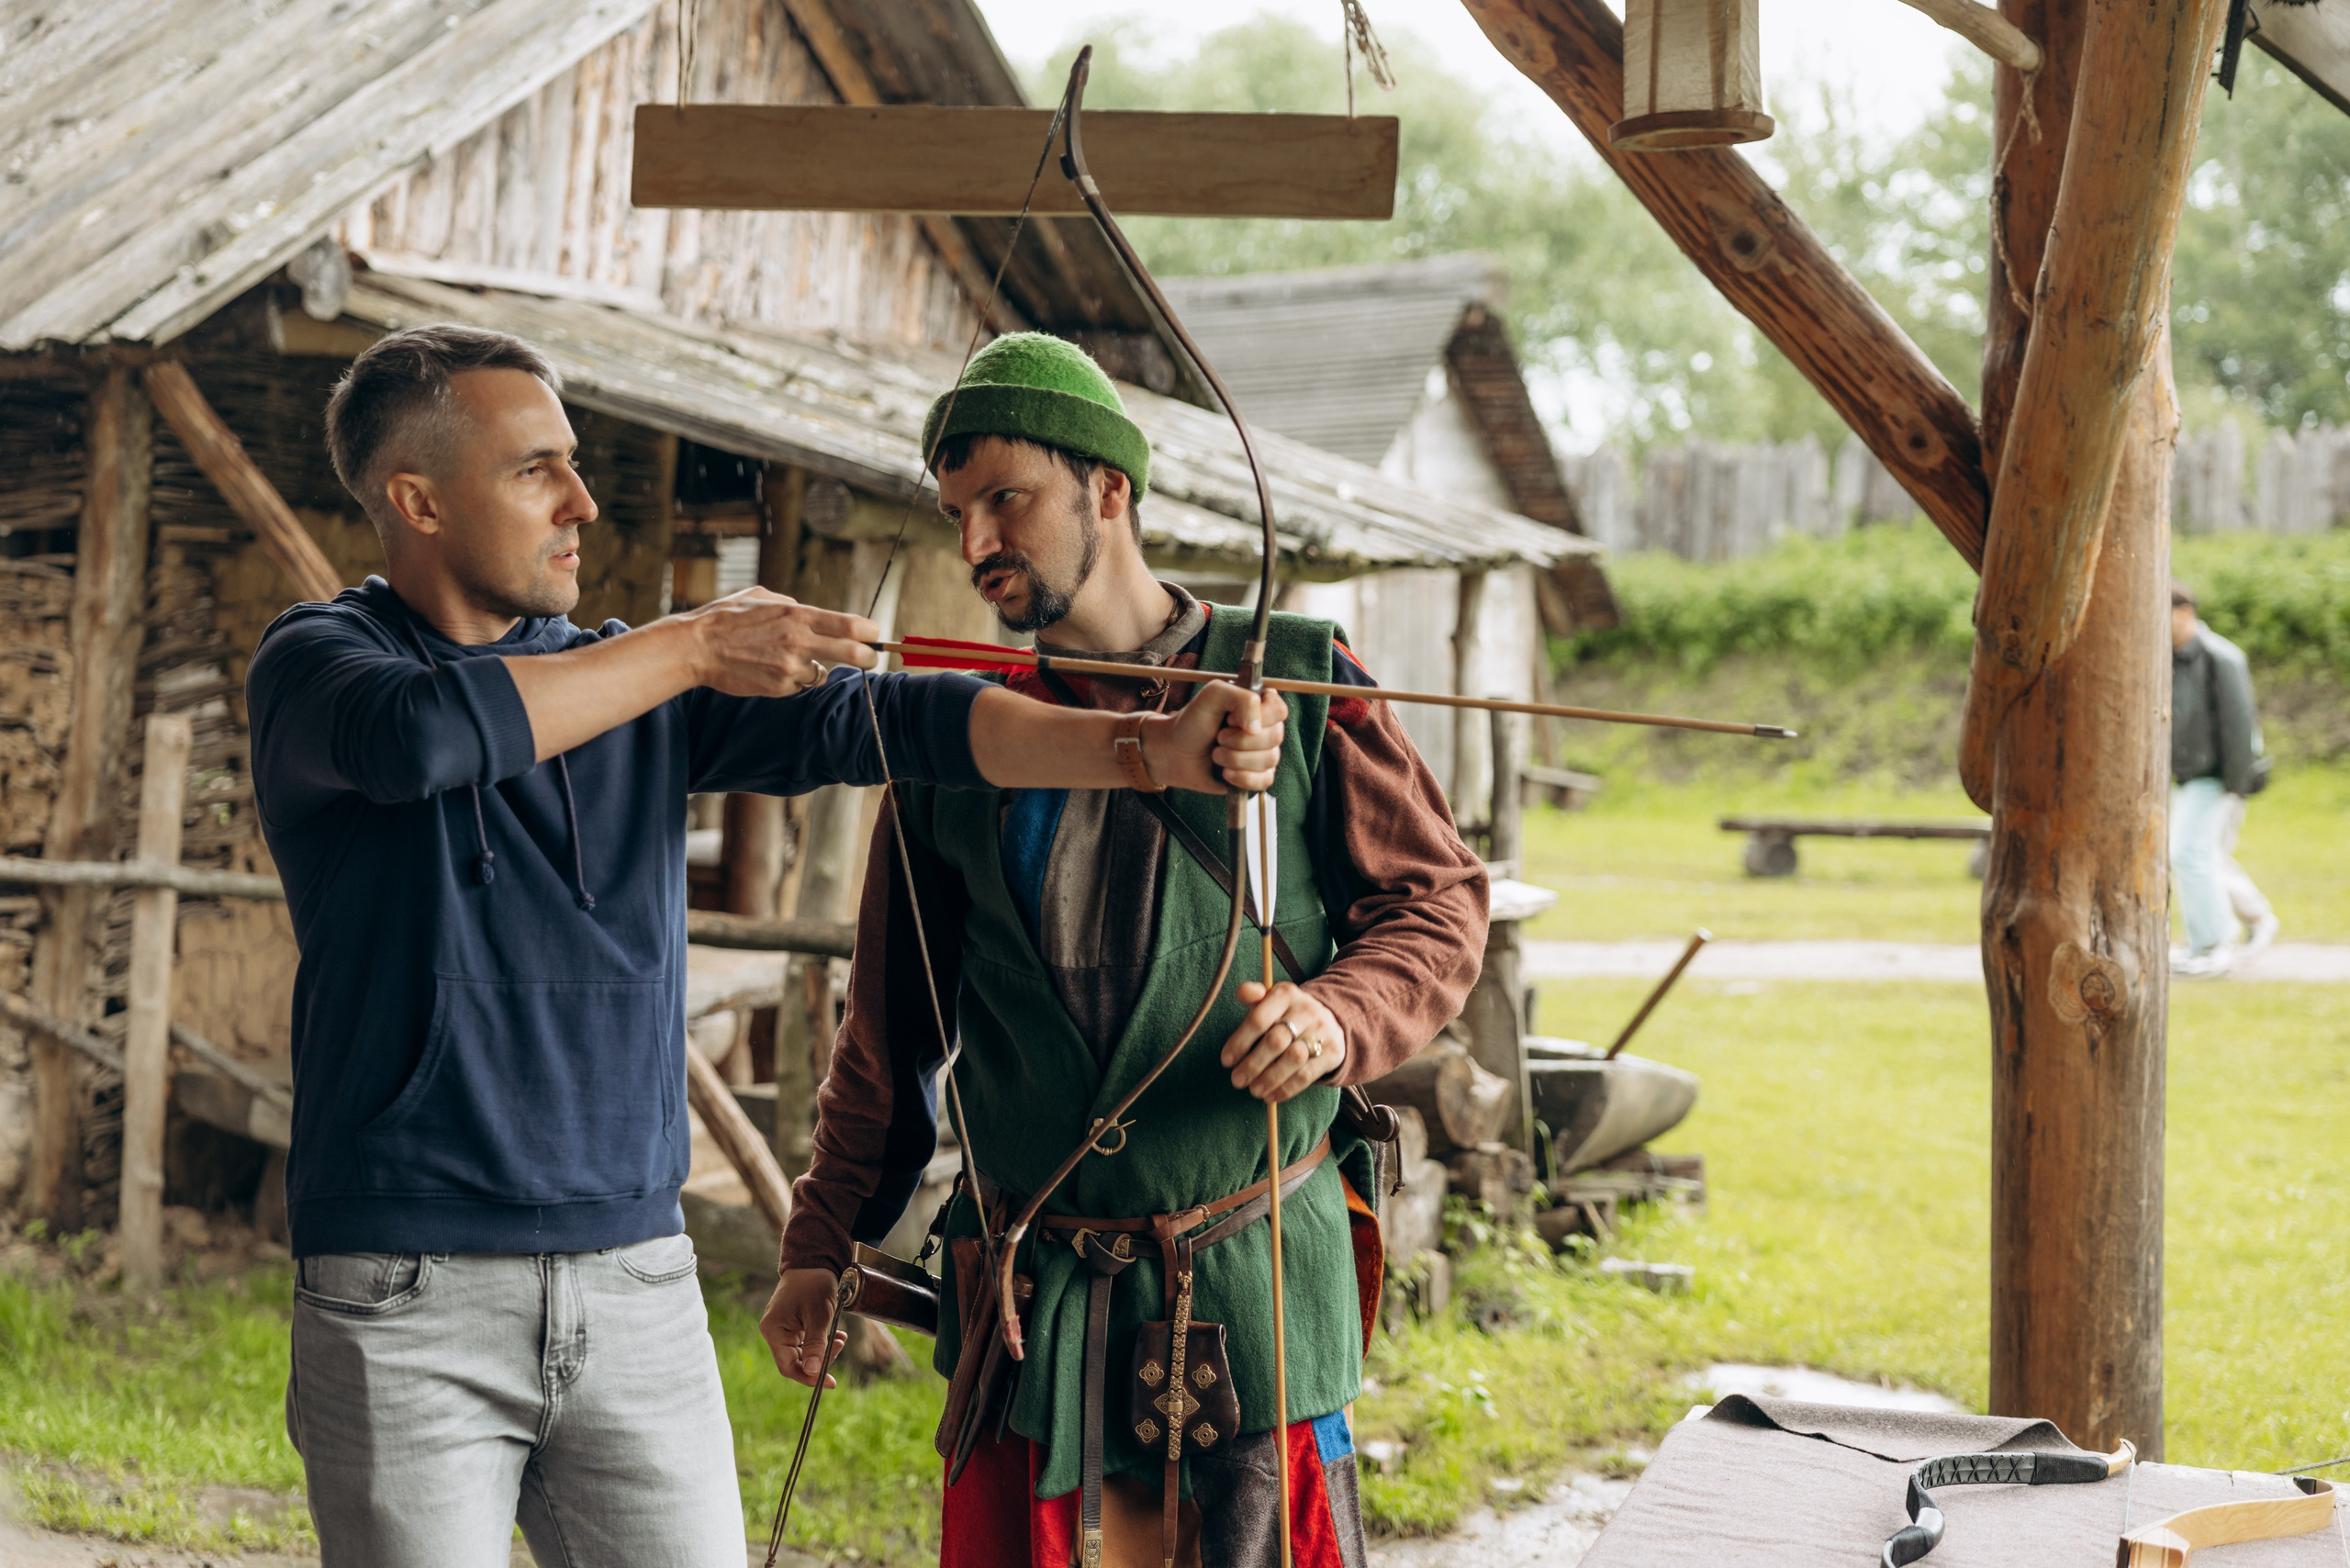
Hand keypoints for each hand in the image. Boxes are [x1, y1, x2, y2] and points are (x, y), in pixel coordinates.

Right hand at [684, 589, 878, 697]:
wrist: (696, 647)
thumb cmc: (726, 617)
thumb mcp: (761, 596)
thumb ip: (790, 604)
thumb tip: (810, 612)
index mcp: (797, 615)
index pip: (850, 625)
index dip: (869, 631)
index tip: (873, 635)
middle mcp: (798, 641)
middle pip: (852, 653)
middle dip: (868, 658)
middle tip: (871, 659)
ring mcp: (789, 667)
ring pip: (821, 674)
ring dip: (814, 669)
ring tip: (787, 659)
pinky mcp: (779, 688)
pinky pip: (797, 685)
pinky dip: (791, 680)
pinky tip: (768, 668)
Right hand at [759, 1268, 849, 1388]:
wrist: (814, 1261)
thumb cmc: (815, 1284)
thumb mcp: (819, 1315)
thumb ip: (816, 1345)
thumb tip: (813, 1372)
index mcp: (774, 1330)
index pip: (788, 1366)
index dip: (809, 1377)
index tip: (831, 1382)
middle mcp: (774, 1331)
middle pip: (796, 1361)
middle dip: (821, 1359)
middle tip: (841, 1345)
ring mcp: (782, 1328)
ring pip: (803, 1353)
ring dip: (823, 1350)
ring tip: (841, 1338)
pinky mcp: (791, 1325)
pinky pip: (805, 1342)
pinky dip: (821, 1342)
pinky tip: (836, 1335)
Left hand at [1148, 684, 1288, 793]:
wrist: (1175, 753)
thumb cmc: (1193, 721)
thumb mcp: (1213, 695)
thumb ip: (1241, 698)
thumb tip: (1256, 728)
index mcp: (1260, 704)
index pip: (1279, 710)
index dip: (1257, 717)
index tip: (1229, 719)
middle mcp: (1266, 728)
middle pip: (1275, 737)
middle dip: (1240, 740)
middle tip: (1218, 737)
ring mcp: (1263, 752)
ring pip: (1269, 759)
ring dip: (1236, 759)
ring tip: (1216, 754)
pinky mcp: (1257, 775)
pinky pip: (1265, 781)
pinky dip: (1242, 778)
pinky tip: (1225, 773)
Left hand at [1219, 980, 1343, 1101]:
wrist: (1330, 1020)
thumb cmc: (1287, 1013)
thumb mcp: (1271, 1000)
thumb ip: (1253, 995)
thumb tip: (1242, 992)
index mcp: (1286, 994)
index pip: (1259, 1019)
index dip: (1240, 1041)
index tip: (1226, 1061)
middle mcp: (1306, 1010)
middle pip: (1276, 1041)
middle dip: (1253, 1064)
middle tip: (1237, 1081)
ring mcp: (1322, 1031)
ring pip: (1293, 1059)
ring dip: (1270, 1079)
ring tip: (1253, 1090)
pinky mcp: (1333, 1052)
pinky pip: (1307, 1075)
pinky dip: (1286, 1089)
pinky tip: (1271, 1096)